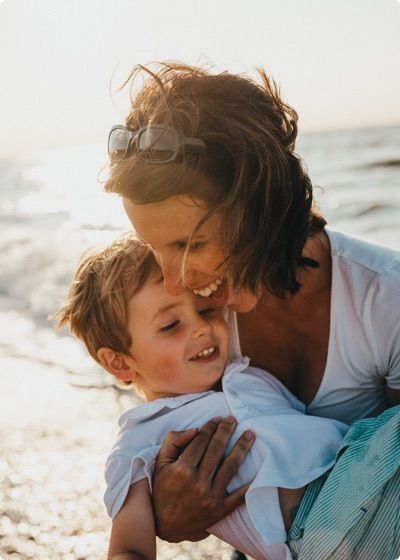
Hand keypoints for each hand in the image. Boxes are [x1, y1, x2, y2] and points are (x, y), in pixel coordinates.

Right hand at [152, 416, 254, 542]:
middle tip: (233, 419)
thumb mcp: (160, 463)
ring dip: (242, 448)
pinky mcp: (220, 510)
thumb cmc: (162, 489)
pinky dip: (250, 483)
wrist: (166, 525)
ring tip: (250, 434)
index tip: (217, 419)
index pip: (200, 442)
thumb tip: (195, 429)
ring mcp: (210, 498)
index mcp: (181, 470)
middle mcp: (197, 483)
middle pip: (216, 450)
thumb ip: (173, 442)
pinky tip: (258, 468)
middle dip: (226, 431)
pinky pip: (239, 495)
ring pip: (230, 467)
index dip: (210, 427)